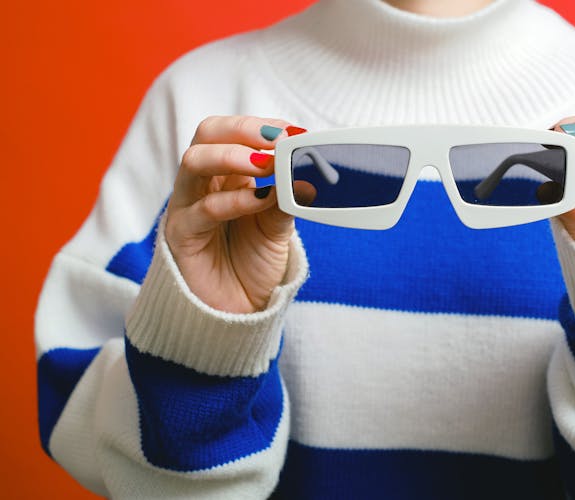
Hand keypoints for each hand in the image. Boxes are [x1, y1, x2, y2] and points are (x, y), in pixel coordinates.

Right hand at [165, 116, 308, 312]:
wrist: (239, 310)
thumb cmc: (253, 262)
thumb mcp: (278, 226)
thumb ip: (288, 198)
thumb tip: (308, 171)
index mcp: (226, 174)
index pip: (233, 132)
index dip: (262, 127)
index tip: (294, 133)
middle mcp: (203, 184)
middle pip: (207, 134)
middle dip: (243, 130)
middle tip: (277, 140)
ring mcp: (187, 206)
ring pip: (194, 162)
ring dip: (232, 156)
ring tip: (266, 163)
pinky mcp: (182, 235)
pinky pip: (203, 210)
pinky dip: (234, 200)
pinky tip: (261, 200)